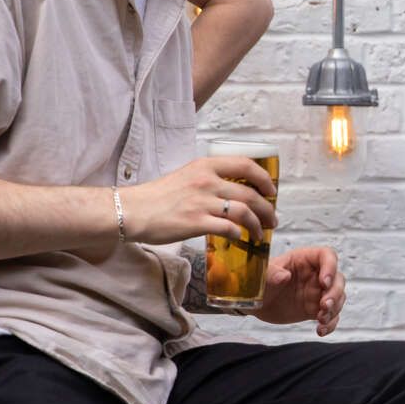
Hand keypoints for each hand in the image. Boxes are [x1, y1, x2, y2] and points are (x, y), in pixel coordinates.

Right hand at [123, 155, 277, 247]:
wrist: (131, 210)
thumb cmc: (157, 196)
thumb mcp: (185, 176)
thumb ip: (208, 179)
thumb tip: (231, 192)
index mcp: (204, 166)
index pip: (246, 165)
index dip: (264, 178)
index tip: (271, 190)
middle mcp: (206, 181)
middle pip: (251, 193)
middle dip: (268, 208)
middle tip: (273, 219)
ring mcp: (202, 202)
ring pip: (244, 211)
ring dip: (258, 225)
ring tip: (261, 233)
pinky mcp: (196, 223)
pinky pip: (229, 228)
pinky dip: (240, 234)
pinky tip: (240, 238)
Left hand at [253, 245, 344, 334]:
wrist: (255, 304)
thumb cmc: (258, 283)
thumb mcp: (262, 276)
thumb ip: (271, 274)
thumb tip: (284, 276)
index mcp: (304, 259)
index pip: (327, 255)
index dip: (330, 267)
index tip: (324, 283)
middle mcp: (315, 274)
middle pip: (338, 279)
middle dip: (335, 293)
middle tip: (324, 306)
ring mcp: (317, 292)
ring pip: (338, 297)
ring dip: (334, 309)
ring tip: (321, 320)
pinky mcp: (316, 308)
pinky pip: (332, 315)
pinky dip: (331, 324)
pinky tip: (321, 330)